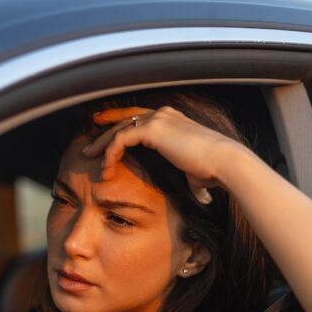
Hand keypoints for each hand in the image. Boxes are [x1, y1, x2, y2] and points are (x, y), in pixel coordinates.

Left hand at [81, 106, 249, 203]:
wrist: (223, 163)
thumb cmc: (214, 170)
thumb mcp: (198, 173)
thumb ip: (194, 180)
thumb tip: (203, 197)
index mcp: (172, 120)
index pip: (139, 117)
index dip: (120, 123)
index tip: (104, 131)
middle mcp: (163, 114)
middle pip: (125, 118)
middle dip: (104, 128)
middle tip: (88, 142)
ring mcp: (158, 119)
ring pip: (119, 128)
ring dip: (102, 144)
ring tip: (89, 157)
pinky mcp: (153, 129)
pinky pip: (121, 138)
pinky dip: (111, 152)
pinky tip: (106, 168)